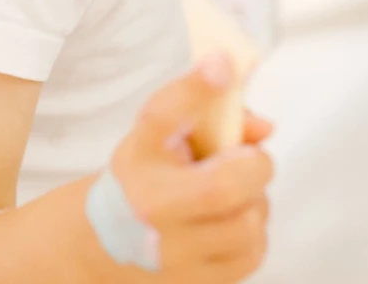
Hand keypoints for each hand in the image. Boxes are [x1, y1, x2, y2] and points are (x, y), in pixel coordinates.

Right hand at [109, 55, 272, 281]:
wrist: (102, 236)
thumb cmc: (136, 171)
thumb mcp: (154, 125)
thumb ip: (200, 100)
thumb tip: (265, 125)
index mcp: (155, 198)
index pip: (222, 186)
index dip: (248, 155)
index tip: (240, 139)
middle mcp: (169, 243)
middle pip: (246, 211)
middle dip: (254, 175)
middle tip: (236, 163)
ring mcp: (186, 272)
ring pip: (253, 233)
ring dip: (252, 203)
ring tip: (227, 191)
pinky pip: (251, 258)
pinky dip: (250, 233)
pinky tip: (225, 218)